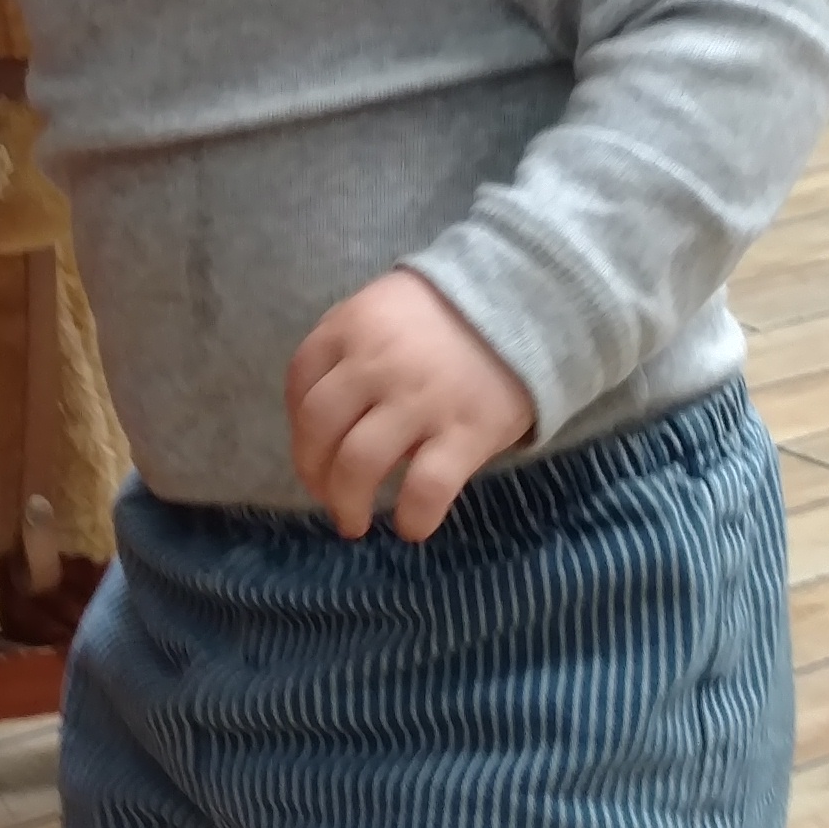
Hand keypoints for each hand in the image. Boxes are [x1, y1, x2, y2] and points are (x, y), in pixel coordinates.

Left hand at [286, 273, 534, 539]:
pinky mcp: (466, 432)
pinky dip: (412, 517)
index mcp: (352, 326)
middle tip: (329, 497)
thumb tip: (327, 423)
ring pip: (360, 464)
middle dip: (314, 474)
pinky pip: (426, 488)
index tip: (313, 454)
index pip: (300, 385)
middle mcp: (377, 363)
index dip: (299, 429)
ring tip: (355, 522)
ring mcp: (421, 399)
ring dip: (348, 504)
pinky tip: (411, 527)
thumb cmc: (450, 313)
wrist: (529, 300)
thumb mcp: (385, 308)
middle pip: (320, 431)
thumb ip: (351, 350)